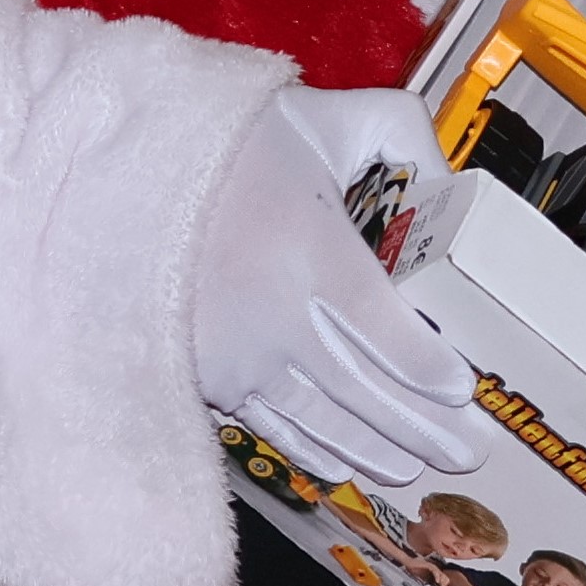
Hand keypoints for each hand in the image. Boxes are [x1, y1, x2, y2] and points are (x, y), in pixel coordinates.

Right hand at [191, 84, 483, 492]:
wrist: (119, 174)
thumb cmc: (224, 143)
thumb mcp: (321, 117)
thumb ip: (397, 130)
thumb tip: (448, 174)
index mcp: (310, 251)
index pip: (383, 329)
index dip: (425, 367)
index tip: (462, 392)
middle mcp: (274, 314)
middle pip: (361, 388)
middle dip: (419, 427)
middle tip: (467, 455)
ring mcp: (233, 353)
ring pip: (316, 417)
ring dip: (369, 449)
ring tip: (413, 468)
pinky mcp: (201, 372)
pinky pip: (266, 424)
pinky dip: (307, 449)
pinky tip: (338, 466)